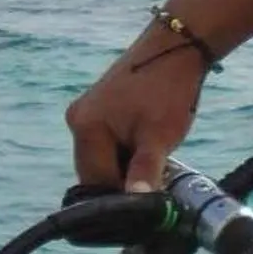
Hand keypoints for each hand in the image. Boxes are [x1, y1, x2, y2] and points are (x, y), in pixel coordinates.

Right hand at [66, 16, 214, 191]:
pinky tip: (145, 148)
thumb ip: (144, 173)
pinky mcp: (96, 110)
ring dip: (124, 169)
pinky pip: (105, 146)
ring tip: (153, 162)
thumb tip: (137, 206)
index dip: (123, 199)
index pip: (97, 184)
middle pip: (95, 174)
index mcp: (86, 128)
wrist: (175, 48)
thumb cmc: (168, 90)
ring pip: (101, 161)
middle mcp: (77, 121)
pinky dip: (123, 154)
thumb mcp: (159, 138)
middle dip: (122, 183)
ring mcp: (84, 114)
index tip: (149, 204)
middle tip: (154, 182)